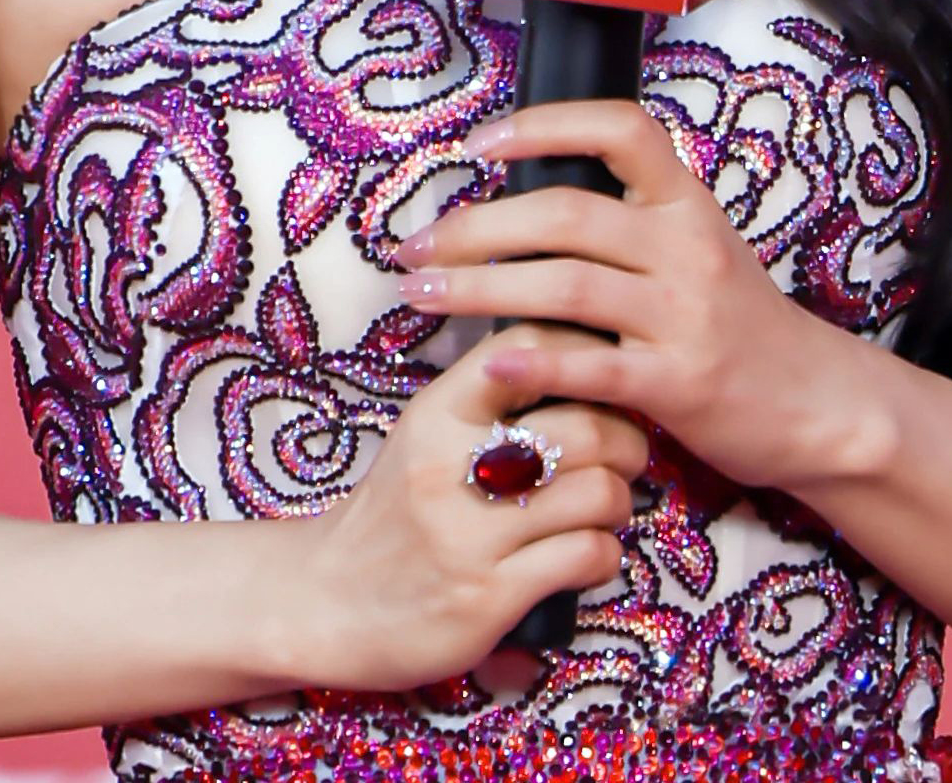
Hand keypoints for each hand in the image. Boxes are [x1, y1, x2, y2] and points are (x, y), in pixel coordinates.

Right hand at [280, 322, 648, 694]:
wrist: (324, 603)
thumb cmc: (393, 513)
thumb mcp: (423, 438)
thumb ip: (484, 401)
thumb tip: (573, 359)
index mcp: (436, 413)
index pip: (527, 348)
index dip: (585, 349)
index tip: (608, 370)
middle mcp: (450, 466)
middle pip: (583, 426)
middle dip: (626, 441)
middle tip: (627, 454)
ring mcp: (468, 535)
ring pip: (596, 493)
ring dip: (619, 501)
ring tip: (608, 507)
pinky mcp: (487, 597)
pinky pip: (584, 556)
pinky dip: (604, 554)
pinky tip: (589, 555)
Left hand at [391, 99, 867, 497]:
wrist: (817, 403)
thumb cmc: (738, 323)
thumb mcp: (696, 250)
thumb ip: (628, 224)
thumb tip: (521, 204)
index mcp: (688, 203)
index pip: (620, 128)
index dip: (544, 124)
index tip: (478, 144)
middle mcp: (687, 247)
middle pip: (567, 213)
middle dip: (477, 225)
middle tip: (415, 243)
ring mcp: (684, 316)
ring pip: (566, 285)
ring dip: (480, 286)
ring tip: (423, 294)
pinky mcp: (681, 384)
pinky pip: (595, 367)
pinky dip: (536, 360)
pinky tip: (490, 359)